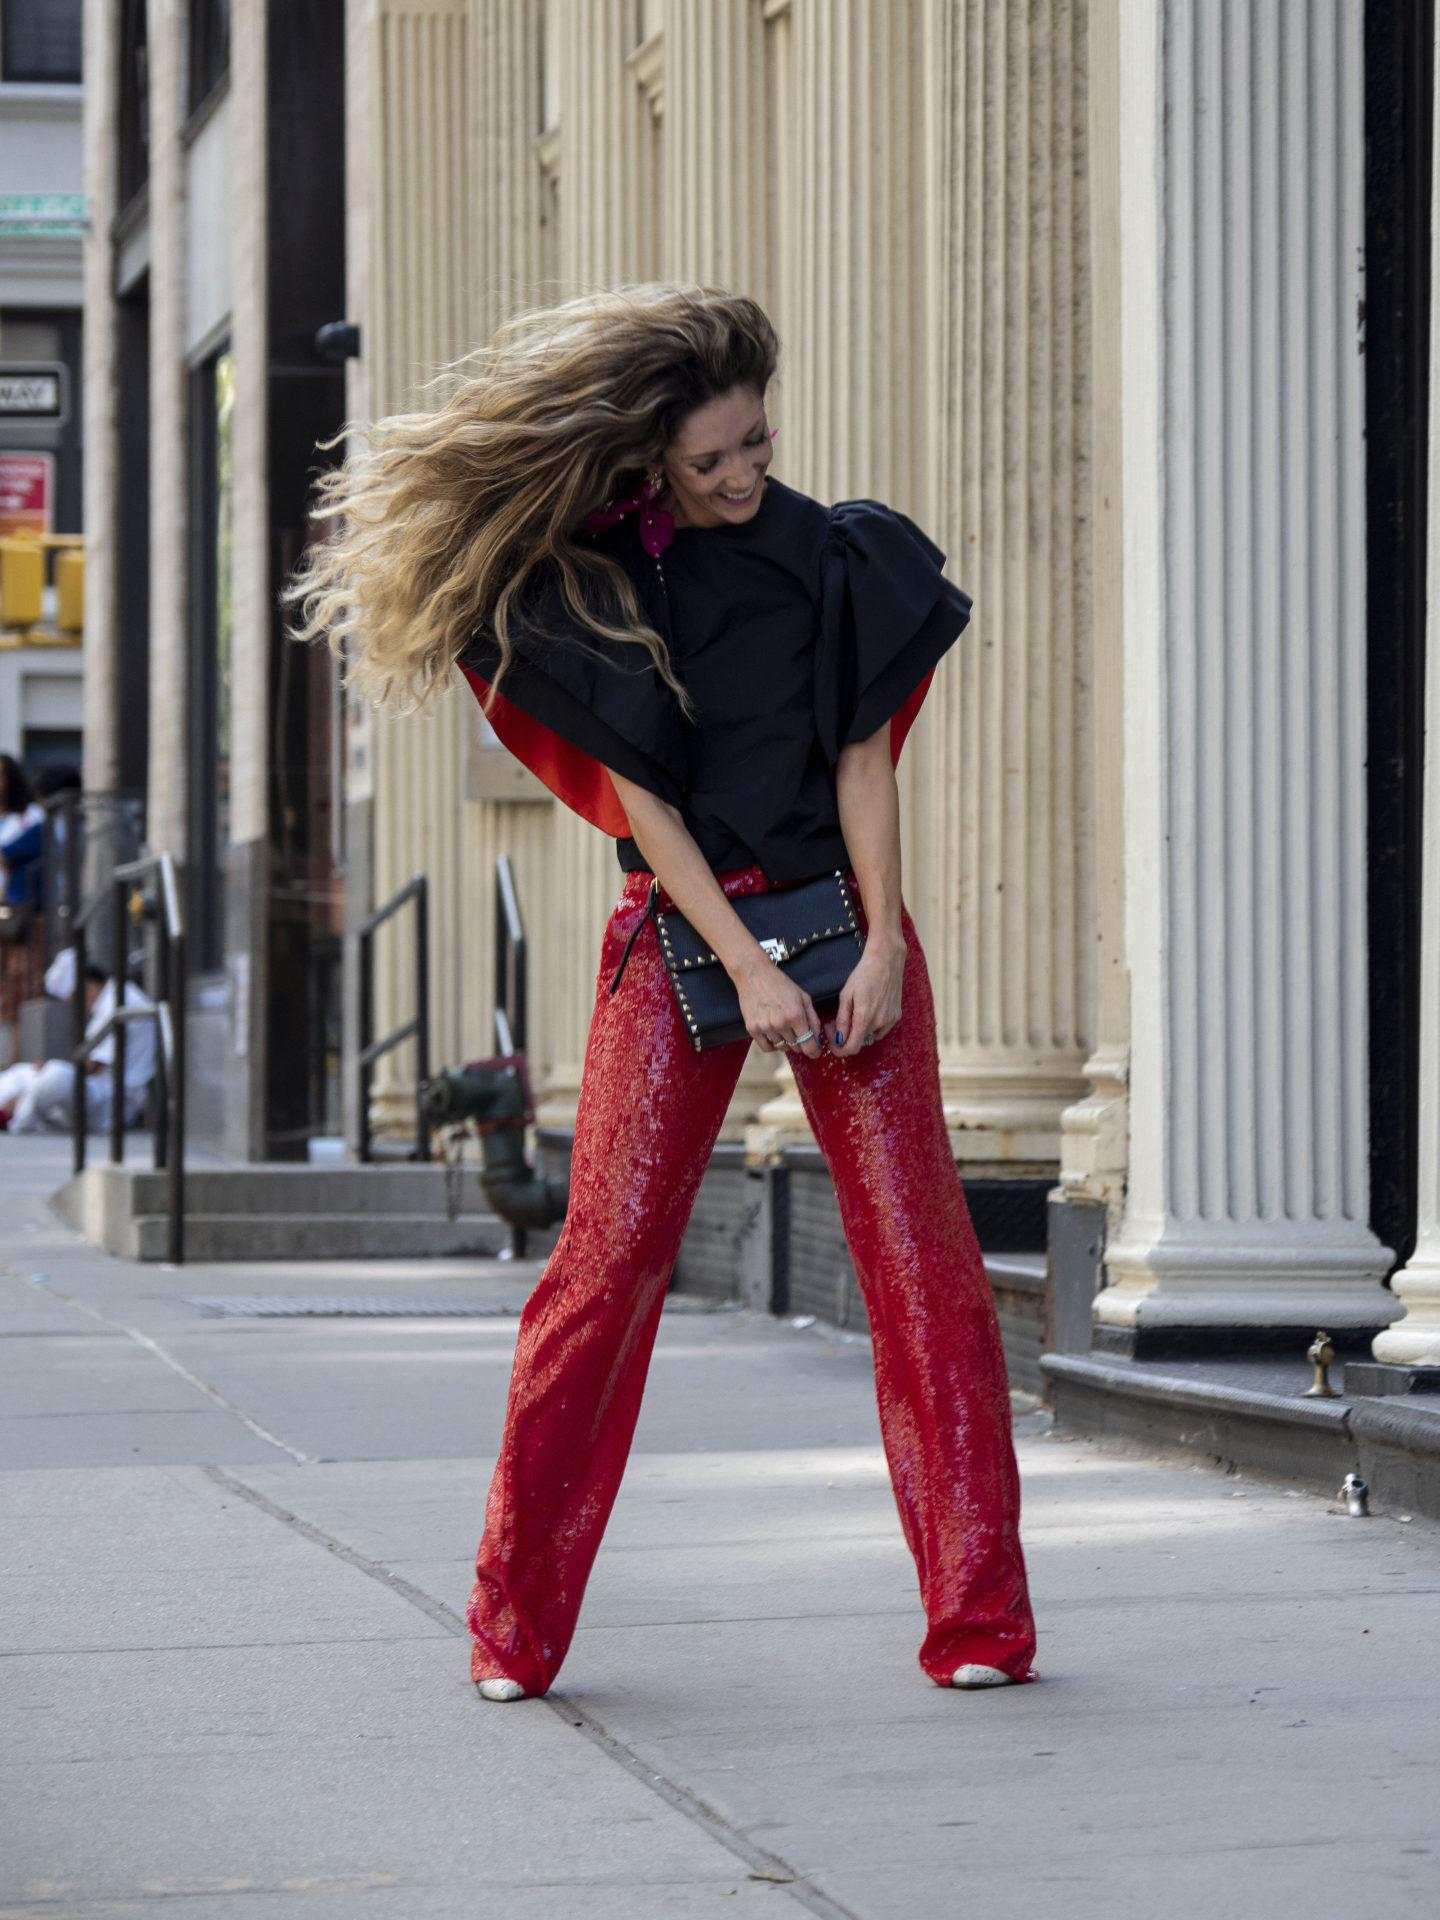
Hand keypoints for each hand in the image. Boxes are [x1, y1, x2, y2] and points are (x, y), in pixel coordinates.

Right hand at [733, 950, 824, 1057]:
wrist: (754, 974)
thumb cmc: (780, 983)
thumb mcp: (803, 997)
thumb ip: (813, 1018)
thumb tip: (817, 1038)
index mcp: (796, 1015)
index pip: (808, 1044)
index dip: (814, 1051)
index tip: (815, 1051)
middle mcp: (780, 1023)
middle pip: (796, 1047)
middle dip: (800, 1043)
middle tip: (798, 1034)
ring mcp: (765, 1026)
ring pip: (781, 1047)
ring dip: (786, 1042)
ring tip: (784, 1030)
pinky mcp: (752, 1028)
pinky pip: (766, 1047)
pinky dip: (773, 1045)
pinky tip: (775, 1036)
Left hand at [824, 936, 904, 1057]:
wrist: (886, 960)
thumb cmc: (863, 974)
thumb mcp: (846, 995)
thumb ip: (842, 1019)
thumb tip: (838, 1038)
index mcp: (864, 1017)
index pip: (851, 1048)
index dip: (839, 1049)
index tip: (832, 1042)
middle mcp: (879, 1022)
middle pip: (859, 1041)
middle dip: (846, 1036)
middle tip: (836, 1023)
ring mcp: (890, 1020)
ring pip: (870, 1036)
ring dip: (860, 1031)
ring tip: (853, 1014)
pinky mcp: (896, 1016)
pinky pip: (881, 1030)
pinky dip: (872, 1026)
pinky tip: (868, 1011)